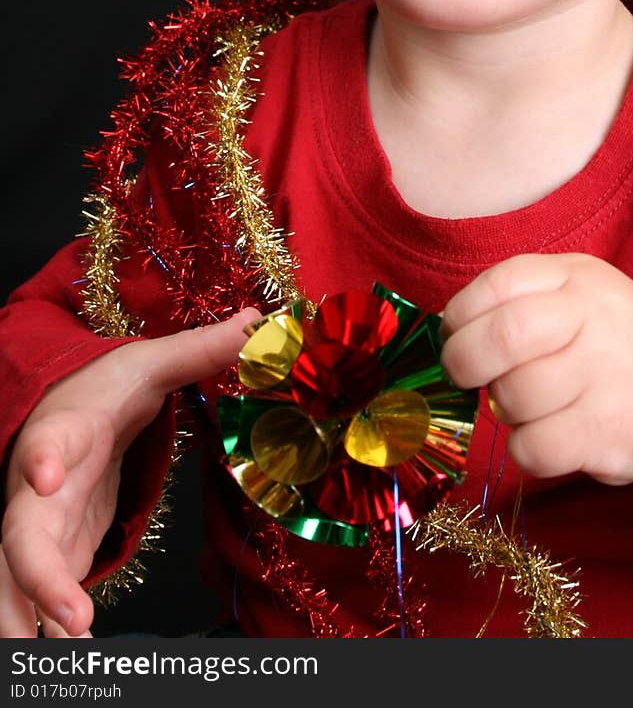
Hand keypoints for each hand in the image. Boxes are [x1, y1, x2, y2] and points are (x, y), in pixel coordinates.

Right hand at [0, 309, 259, 638]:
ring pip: (15, 582)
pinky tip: (74, 662)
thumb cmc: (102, 389)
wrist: (63, 410)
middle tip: (71, 622)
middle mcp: (39, 489)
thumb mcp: (148, 364)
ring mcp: (40, 529)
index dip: (42, 459)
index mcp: (66, 432)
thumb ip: (198, 350)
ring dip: (30, 622)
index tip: (46, 475)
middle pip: (21, 537)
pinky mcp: (52, 556)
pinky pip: (41, 601)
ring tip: (58, 662)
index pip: (47, 443)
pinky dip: (51, 631)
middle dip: (36, 579)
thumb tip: (257, 321)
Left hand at [440, 253, 632, 487]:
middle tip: (467, 375)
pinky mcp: (609, 432)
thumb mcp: (582, 296)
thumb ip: (522, 299)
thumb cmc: (620, 346)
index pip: (499, 283)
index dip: (460, 314)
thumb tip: (447, 331)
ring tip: (531, 405)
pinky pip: (533, 448)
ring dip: (504, 410)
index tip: (456, 335)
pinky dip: (526, 449)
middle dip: (464, 361)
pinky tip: (550, 436)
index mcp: (579, 276)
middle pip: (501, 337)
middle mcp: (595, 318)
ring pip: (512, 398)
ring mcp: (606, 376)